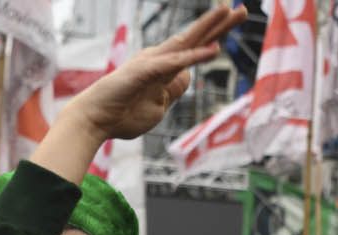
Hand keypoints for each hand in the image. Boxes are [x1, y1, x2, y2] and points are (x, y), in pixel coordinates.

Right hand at [61, 5, 244, 140]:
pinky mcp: (144, 72)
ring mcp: (152, 63)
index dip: (216, 34)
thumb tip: (187, 76)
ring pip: (185, 43)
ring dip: (207, 28)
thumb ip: (173, 90)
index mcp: (164, 66)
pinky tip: (214, 50)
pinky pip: (174, 64)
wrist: (95, 120)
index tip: (234, 19)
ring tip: (227, 12)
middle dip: (219, 24)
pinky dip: (194, 57)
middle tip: (242, 10)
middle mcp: (160, 59)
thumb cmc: (123, 114)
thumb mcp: (158, 106)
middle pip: (195, 38)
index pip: (196, 48)